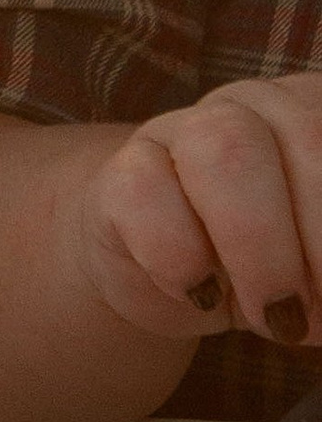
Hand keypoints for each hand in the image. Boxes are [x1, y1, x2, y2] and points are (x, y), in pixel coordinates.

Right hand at [74, 75, 321, 352]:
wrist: (176, 276)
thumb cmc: (275, 268)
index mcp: (315, 113)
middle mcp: (256, 105)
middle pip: (305, 139)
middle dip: (321, 241)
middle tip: (310, 310)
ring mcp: (181, 129)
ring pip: (223, 153)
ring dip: (260, 250)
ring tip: (273, 315)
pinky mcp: (120, 171)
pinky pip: (145, 194)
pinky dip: (181, 260)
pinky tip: (200, 294)